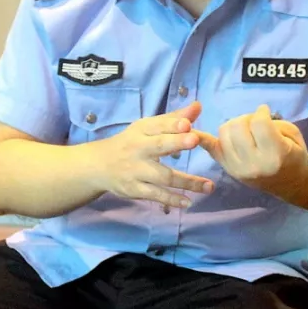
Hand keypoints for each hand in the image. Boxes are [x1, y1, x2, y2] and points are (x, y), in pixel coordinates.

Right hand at [91, 101, 214, 207]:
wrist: (98, 165)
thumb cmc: (130, 143)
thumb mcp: (147, 128)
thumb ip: (174, 119)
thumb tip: (199, 106)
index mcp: (142, 131)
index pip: (158, 125)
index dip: (173, 124)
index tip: (188, 124)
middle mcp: (138, 149)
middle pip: (159, 145)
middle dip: (177, 142)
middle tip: (195, 139)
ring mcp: (136, 171)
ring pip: (163, 176)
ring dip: (187, 182)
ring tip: (209, 186)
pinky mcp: (134, 189)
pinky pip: (156, 195)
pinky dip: (172, 199)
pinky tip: (188, 202)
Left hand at [194, 104, 307, 192]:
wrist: (290, 182)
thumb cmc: (294, 155)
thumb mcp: (292, 135)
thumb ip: (272, 123)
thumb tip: (252, 115)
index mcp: (274, 155)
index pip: (258, 123)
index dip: (261, 113)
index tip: (264, 112)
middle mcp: (252, 164)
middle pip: (236, 127)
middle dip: (245, 119)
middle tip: (255, 123)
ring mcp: (236, 168)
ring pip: (223, 133)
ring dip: (233, 126)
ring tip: (245, 131)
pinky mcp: (226, 168)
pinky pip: (210, 147)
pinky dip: (200, 137)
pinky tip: (191, 129)